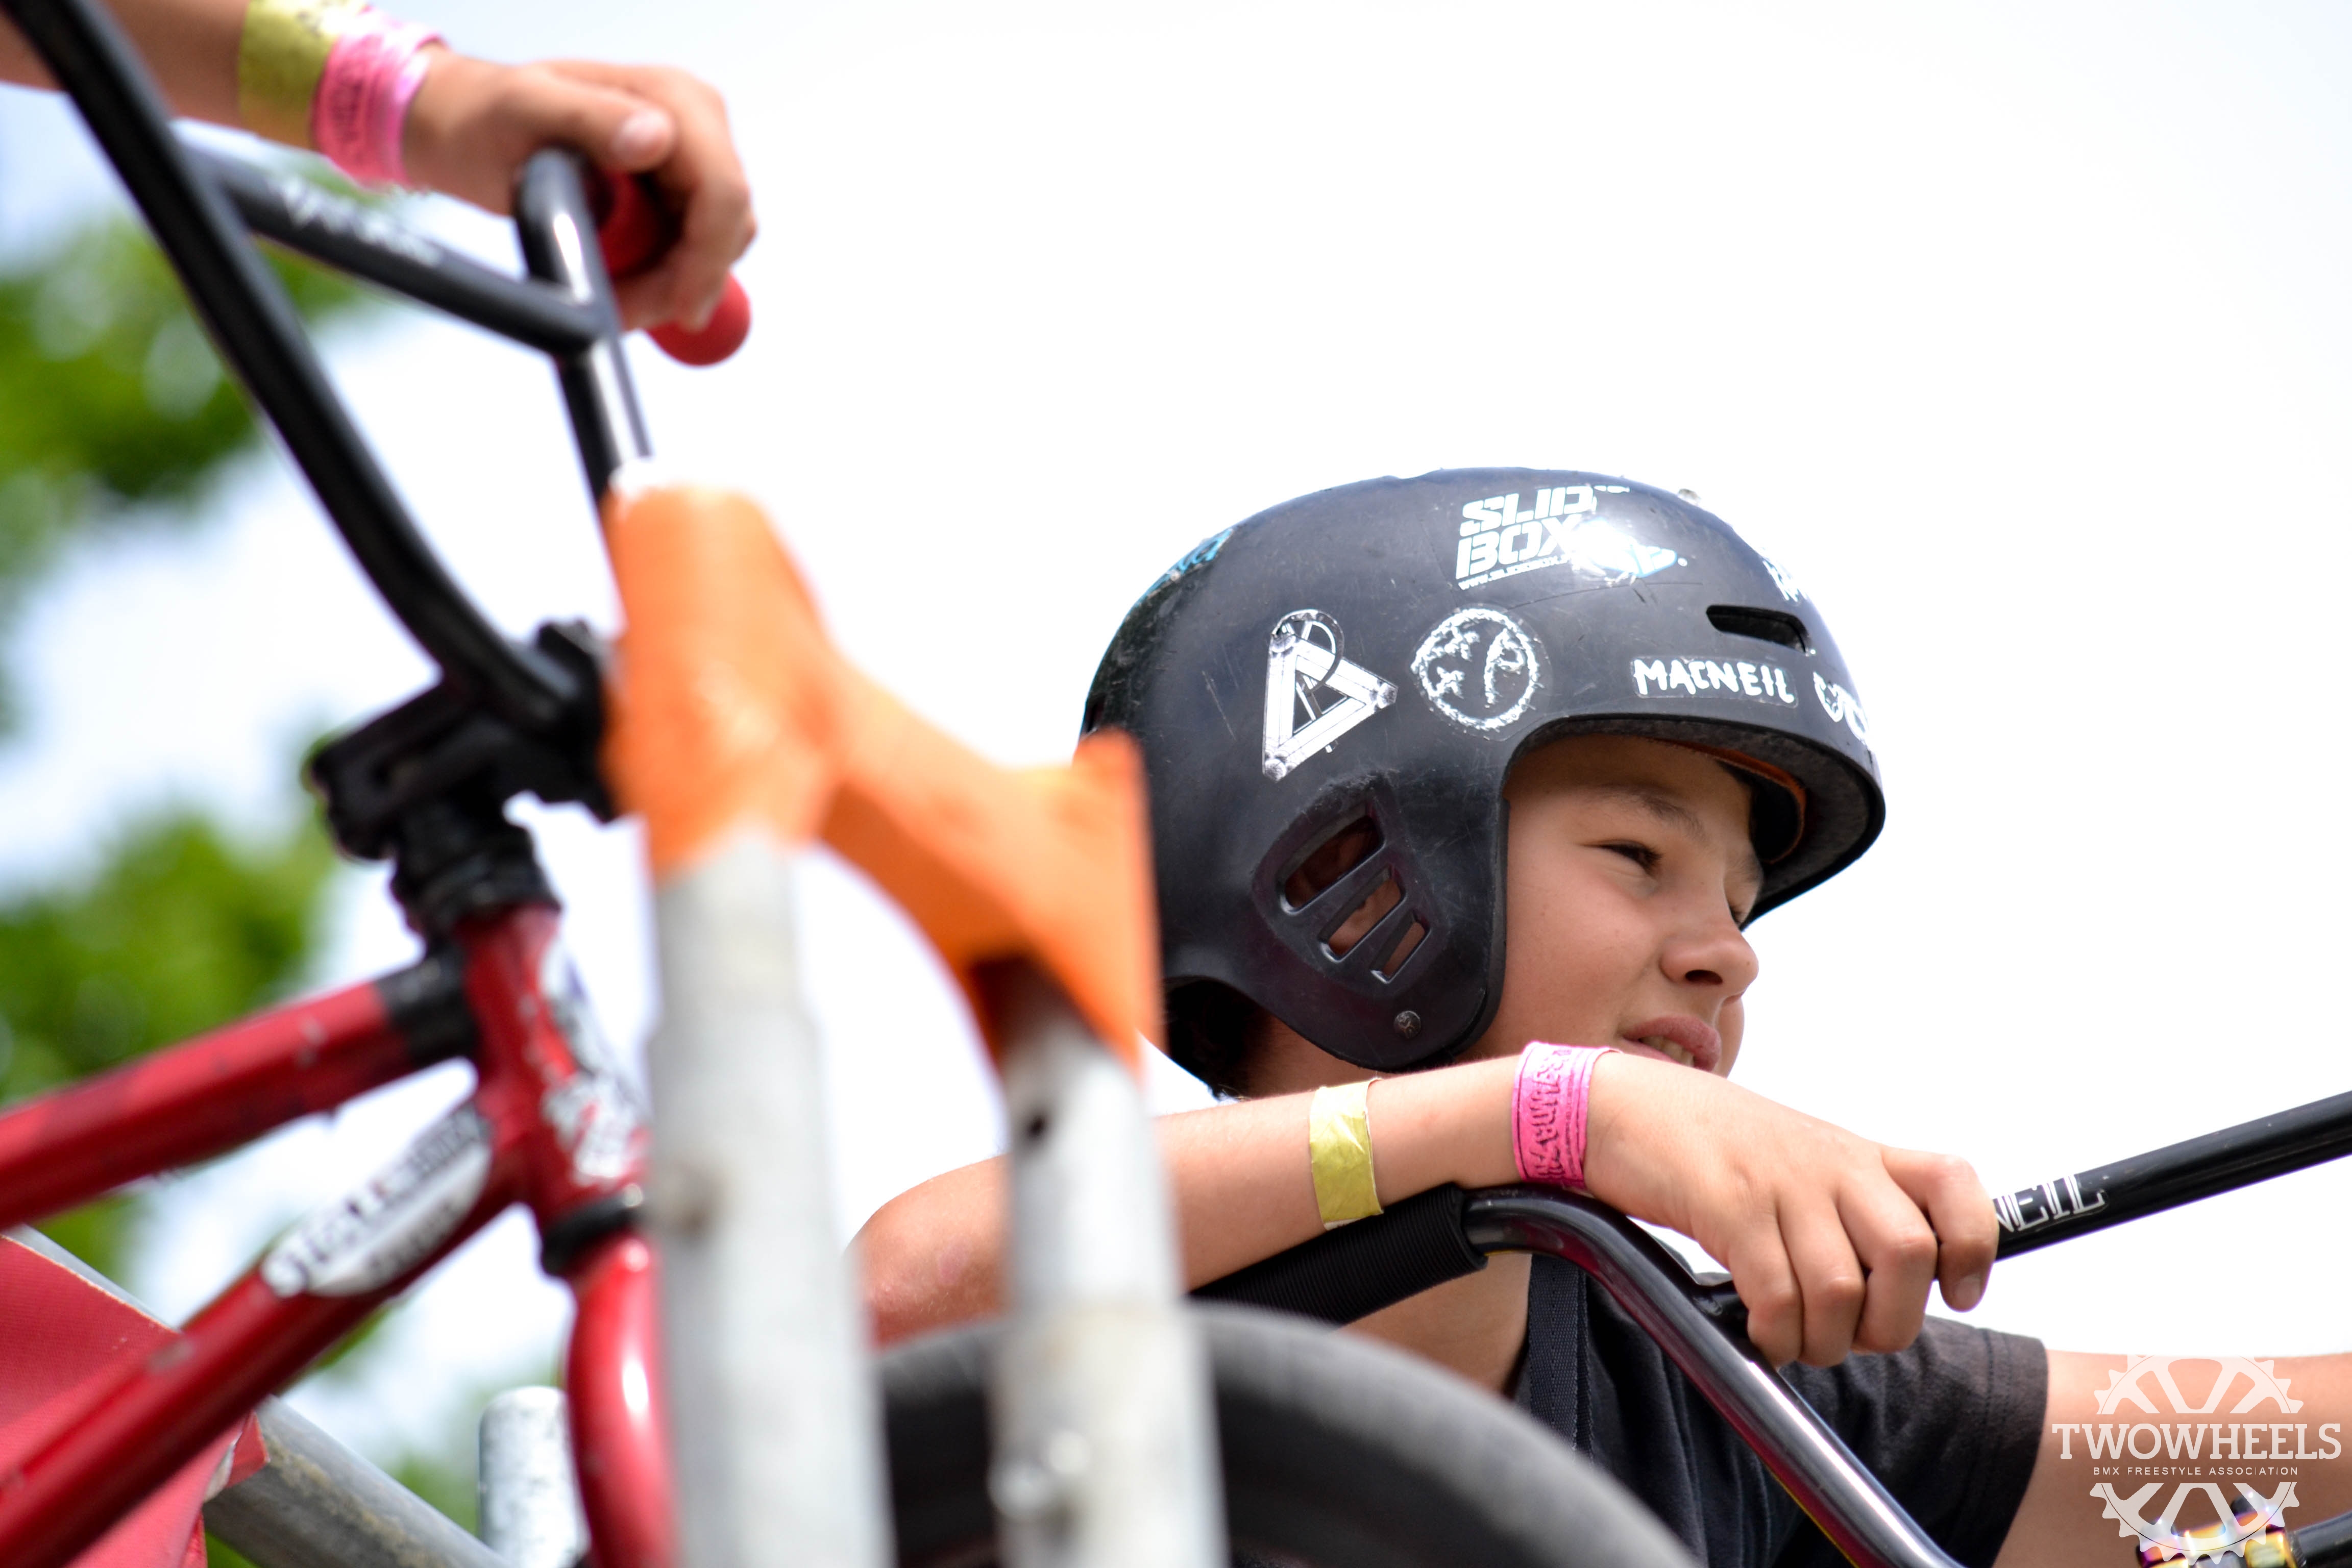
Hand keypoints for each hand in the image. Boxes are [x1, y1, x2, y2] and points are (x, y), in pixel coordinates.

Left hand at [400, 54, 754, 332]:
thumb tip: (657, 140)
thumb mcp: (528, 110)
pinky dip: (659, 282)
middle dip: (680, 284)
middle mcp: (698, 127)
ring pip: (715, 251)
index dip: (708, 260)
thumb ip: (590, 119)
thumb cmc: (493, 118)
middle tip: (616, 313)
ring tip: (605, 294)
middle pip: (727, 229)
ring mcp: (694, 165)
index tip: (680, 314)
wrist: (479, 133)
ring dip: (666, 289)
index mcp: (675, 100)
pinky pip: (693, 256)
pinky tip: (615, 280)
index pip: (723, 192)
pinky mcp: (683, 198)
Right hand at [1581, 1053, 1995, 1366]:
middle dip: (1889, 1323)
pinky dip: (1776, 1335)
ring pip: (1844, 1288)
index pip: (1952, 1183)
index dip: (1972, 1246)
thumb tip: (1892, 1292)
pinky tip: (1758, 1331)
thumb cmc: (1707, 1148)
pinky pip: (1778, 1296)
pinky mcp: (1728, 1205)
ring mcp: (1780, 1181)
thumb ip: (1848, 1207)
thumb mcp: (1796, 1161)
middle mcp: (1830, 1162)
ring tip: (1794, 1338)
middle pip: (1909, 1254)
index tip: (1956, 1292)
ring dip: (1823, 1341)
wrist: (1618, 1108)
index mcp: (1855, 1152)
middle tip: (1848, 1335)